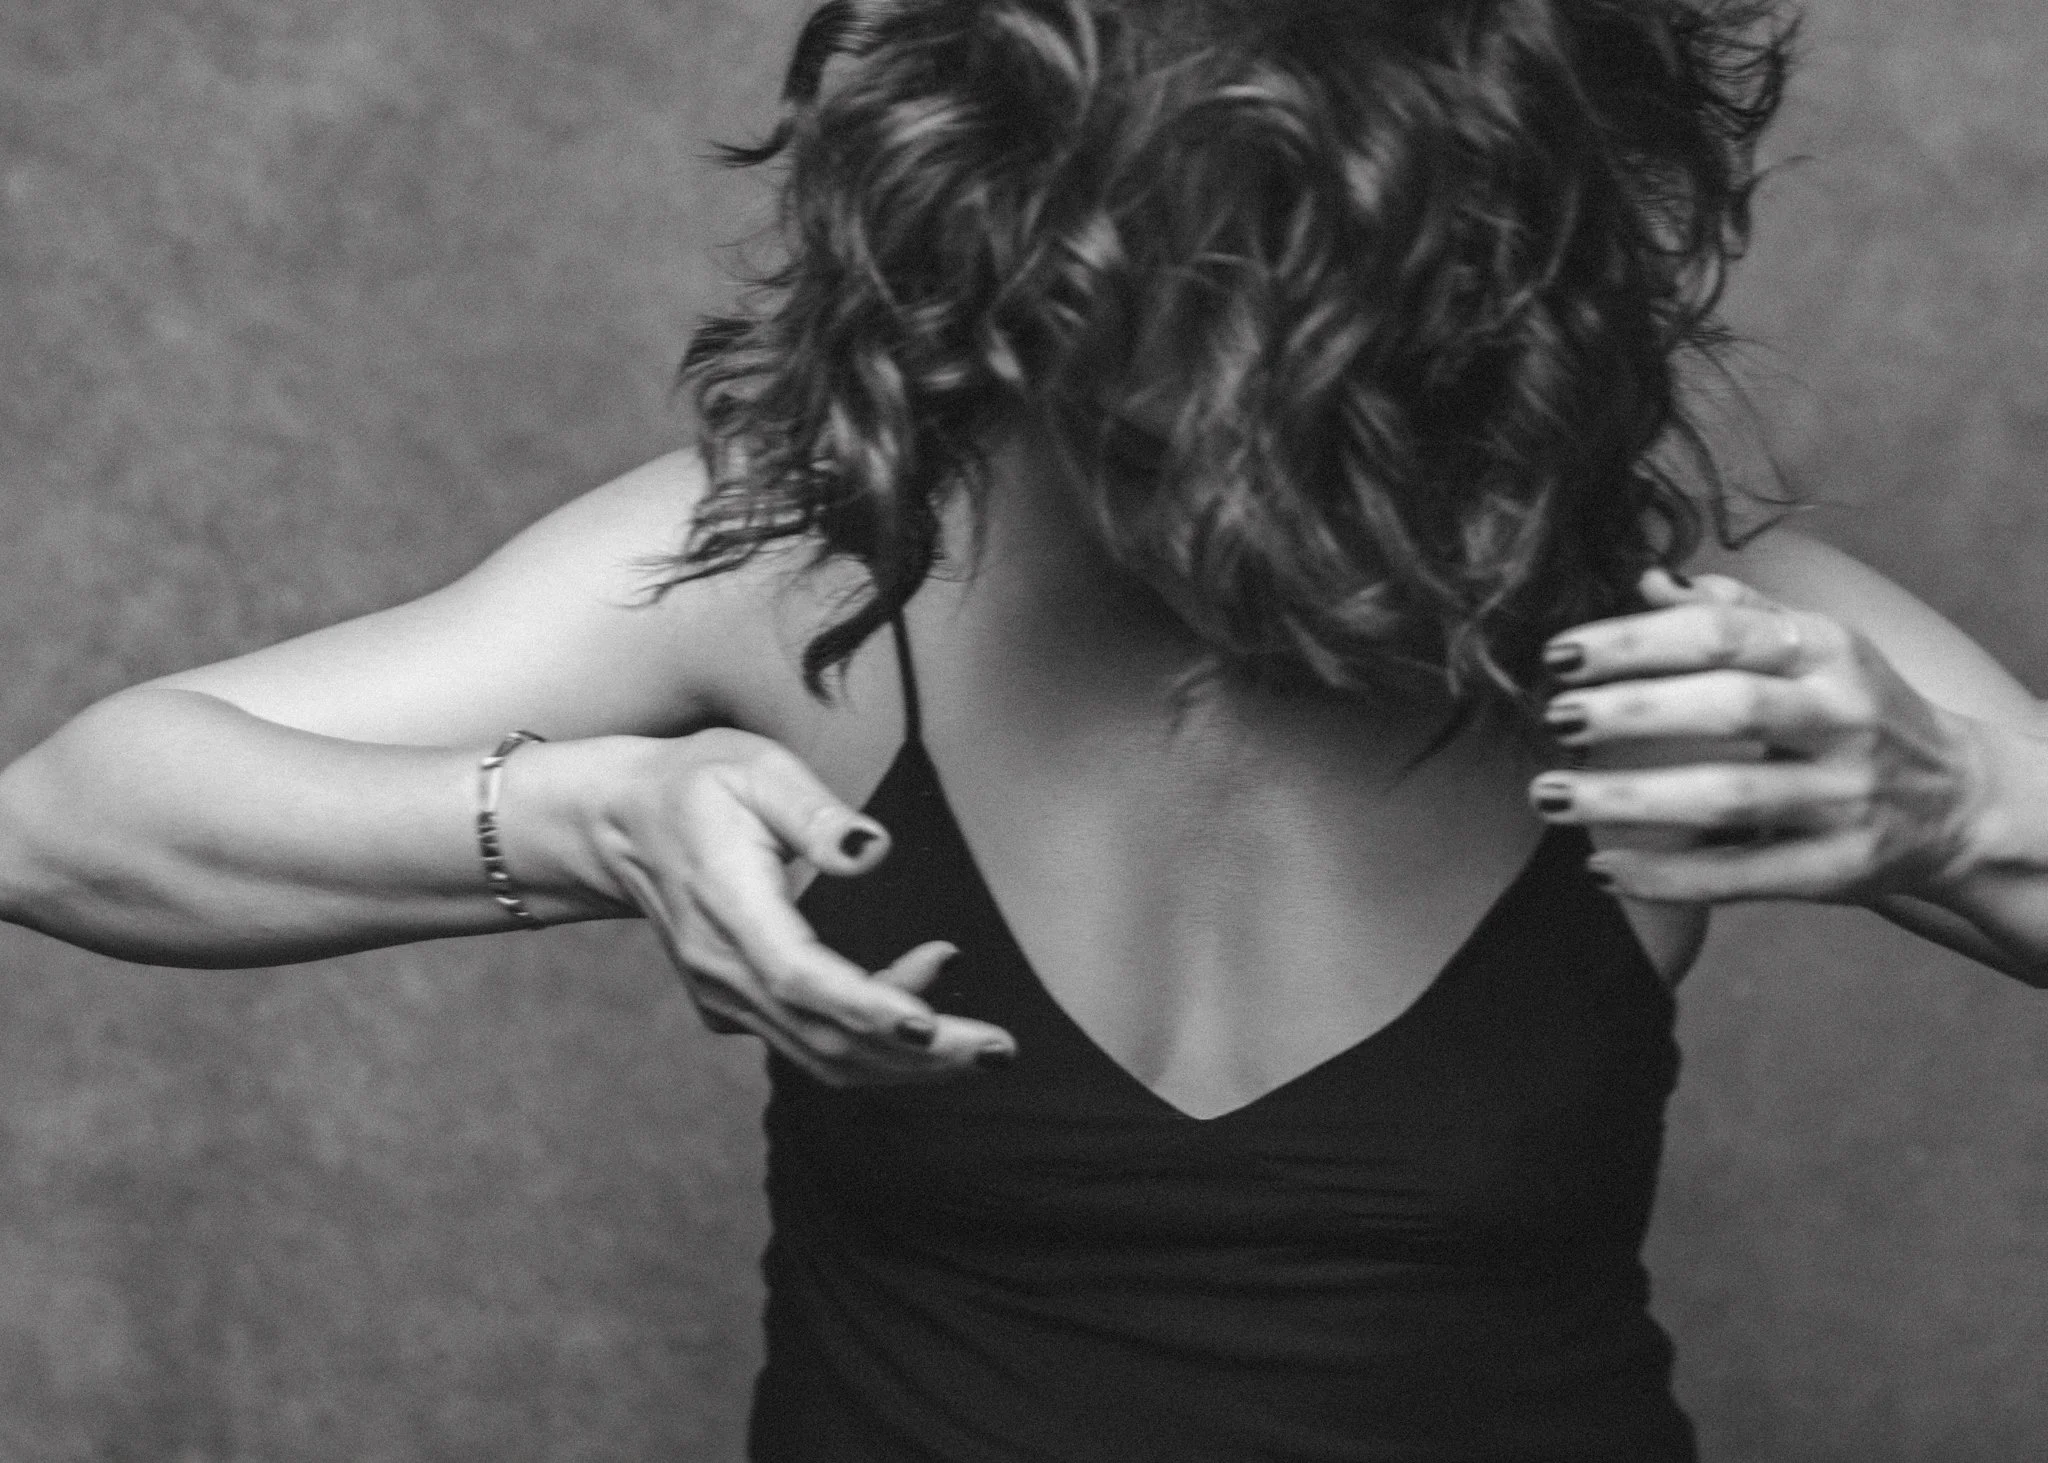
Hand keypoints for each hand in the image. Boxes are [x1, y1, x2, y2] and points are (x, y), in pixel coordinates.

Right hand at [577, 729, 1014, 1084]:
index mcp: (728, 905)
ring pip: (820, 1056)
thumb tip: (873, 850)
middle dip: (918, 1054)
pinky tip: (922, 1010)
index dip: (867, 1006)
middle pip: (823, 1037)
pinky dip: (870, 1045)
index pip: (800, 976)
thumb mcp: (754, 769)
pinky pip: (808, 1046)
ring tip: (980, 1043)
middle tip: (999, 1049)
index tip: (932, 1024)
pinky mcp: (737, 1007)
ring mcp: (725, 996)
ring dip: (905, 1061)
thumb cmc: (696, 785)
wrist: (620, 823)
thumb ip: (814, 811)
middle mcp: (723, 968)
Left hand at [1526, 568, 1988, 903]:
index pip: (1721, 635)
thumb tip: (1650, 581)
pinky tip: (1602, 867)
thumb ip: (1735, 615)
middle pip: (1727, 709)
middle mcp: (1842, 718)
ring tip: (1551, 794)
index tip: (1558, 656)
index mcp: (1826, 651)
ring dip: (1628, 798)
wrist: (1961, 800)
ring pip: (1728, 796)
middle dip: (1631, 713)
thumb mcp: (1816, 647)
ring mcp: (1844, 797)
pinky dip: (1666, 876)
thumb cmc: (1857, 710)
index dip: (1634, 642)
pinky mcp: (1838, 868)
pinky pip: (1741, 874)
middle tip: (1555, 718)